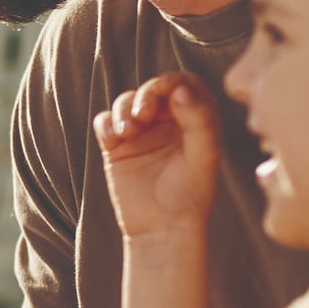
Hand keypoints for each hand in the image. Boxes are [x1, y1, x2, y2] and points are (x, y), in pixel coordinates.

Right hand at [94, 73, 219, 239]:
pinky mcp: (116, 146)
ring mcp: (140, 132)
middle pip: (151, 88)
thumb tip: (180, 90)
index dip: (172, 80)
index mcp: (194, 118)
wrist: (162, 227)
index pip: (183, 84)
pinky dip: (107, 124)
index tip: (165, 89)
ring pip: (125, 101)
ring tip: (127, 131)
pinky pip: (105, 121)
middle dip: (145, 95)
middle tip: (142, 114)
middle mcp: (167, 121)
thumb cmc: (191, 193)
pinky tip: (115, 139)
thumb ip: (198, 120)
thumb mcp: (204, 155)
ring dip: (123, 109)